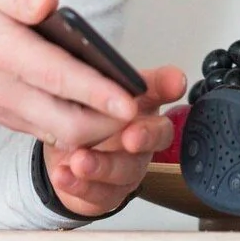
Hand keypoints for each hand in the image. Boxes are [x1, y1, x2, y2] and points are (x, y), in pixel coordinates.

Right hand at [0, 0, 175, 149]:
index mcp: (3, 51)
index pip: (58, 78)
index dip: (97, 91)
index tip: (131, 98)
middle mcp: (6, 90)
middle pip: (67, 123)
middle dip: (110, 123)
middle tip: (146, 110)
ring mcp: (7, 110)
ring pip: (61, 135)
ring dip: (100, 132)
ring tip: (135, 115)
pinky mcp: (10, 118)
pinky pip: (50, 134)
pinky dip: (81, 133)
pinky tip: (105, 118)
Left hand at [42, 68, 188, 217]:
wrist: (67, 155)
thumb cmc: (86, 116)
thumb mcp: (90, 90)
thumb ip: (96, 71)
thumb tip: (86, 45)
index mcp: (141, 103)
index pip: (162, 89)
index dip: (170, 85)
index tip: (175, 82)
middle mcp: (142, 135)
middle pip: (157, 136)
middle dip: (146, 137)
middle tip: (131, 136)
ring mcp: (129, 166)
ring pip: (125, 170)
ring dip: (102, 166)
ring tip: (79, 160)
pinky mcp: (110, 192)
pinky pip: (100, 194)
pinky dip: (80, 186)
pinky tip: (64, 175)